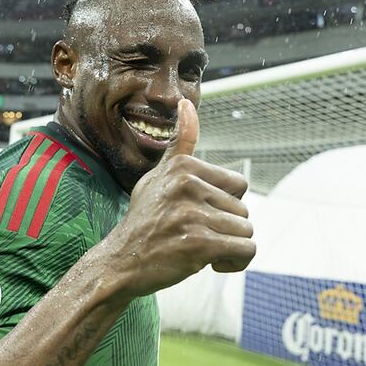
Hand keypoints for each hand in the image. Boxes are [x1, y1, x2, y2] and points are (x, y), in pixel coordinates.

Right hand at [100, 99, 255, 298]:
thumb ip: (180, 144)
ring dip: (228, 246)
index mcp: (184, 166)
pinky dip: (233, 262)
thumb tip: (187, 102)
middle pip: (242, 210)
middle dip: (224, 227)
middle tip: (193, 235)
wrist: (121, 262)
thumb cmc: (145, 220)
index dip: (222, 204)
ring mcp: (193, 214)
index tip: (197, 214)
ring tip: (198, 249)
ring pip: (245, 231)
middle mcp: (188, 185)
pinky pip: (244, 251)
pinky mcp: (200, 244)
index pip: (238, 185)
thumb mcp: (158, 177)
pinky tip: (211, 263)